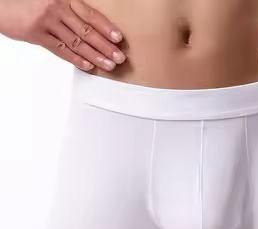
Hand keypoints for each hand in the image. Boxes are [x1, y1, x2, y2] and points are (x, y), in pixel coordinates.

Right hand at [0, 0, 126, 71]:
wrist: (1, 3)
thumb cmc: (29, 2)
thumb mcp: (53, 1)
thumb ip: (71, 11)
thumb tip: (93, 27)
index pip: (91, 15)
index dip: (106, 28)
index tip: (118, 39)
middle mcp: (57, 8)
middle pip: (87, 31)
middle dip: (106, 46)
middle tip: (119, 57)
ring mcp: (47, 21)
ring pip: (76, 42)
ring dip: (95, 56)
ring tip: (108, 65)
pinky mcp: (36, 34)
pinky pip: (60, 49)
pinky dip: (76, 59)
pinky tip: (88, 66)